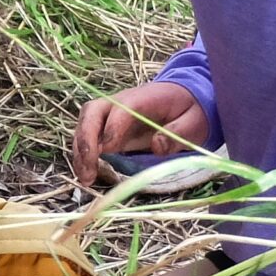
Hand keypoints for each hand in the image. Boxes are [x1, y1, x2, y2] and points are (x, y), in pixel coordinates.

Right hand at [71, 80, 209, 187]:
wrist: (185, 97)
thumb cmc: (190, 110)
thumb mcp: (195, 122)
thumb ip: (178, 133)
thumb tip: (156, 146)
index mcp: (143, 97)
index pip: (120, 110)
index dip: (112, 129)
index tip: (108, 150)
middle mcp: (120, 102)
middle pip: (91, 113)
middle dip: (85, 141)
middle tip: (88, 169)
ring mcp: (111, 114)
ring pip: (84, 125)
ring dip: (80, 151)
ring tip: (86, 178)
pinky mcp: (108, 127)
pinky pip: (89, 137)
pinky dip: (84, 154)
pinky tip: (88, 173)